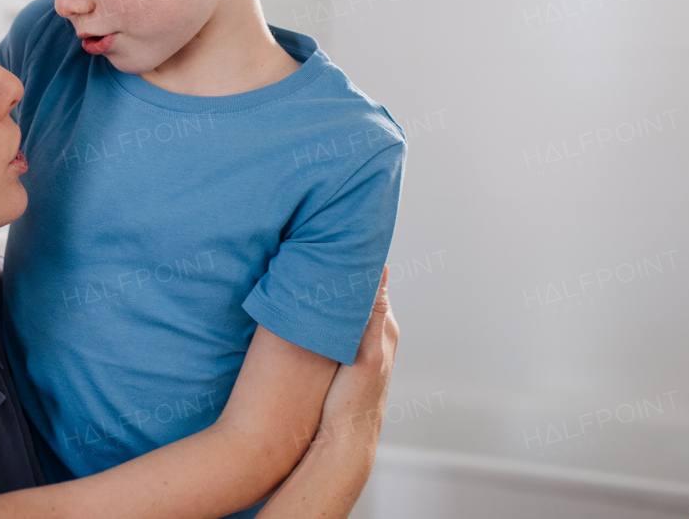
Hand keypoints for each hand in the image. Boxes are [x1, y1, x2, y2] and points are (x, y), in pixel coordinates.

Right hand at [315, 266, 398, 448]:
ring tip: (304, 278)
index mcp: (385, 327)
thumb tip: (380, 269)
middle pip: (356, 294)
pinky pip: (333, 326)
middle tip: (310, 258)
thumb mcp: (365, 355)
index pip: (370, 283)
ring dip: (327, 297)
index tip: (329, 247)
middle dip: (338, 278)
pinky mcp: (342, 358)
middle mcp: (376, 334)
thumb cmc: (354, 401)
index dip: (352, 266)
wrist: (344, 441)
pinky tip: (302, 312)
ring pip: (343, 310)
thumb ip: (371, 314)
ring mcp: (359, 346)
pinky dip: (321, 315)